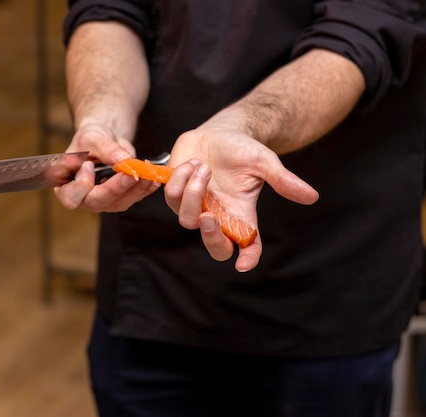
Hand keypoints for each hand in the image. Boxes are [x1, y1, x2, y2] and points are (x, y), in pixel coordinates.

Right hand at [54, 122, 160, 211]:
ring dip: (135, 188)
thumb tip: (123, 160)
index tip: (89, 166)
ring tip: (147, 172)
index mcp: (67, 186)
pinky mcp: (121, 199)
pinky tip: (154, 177)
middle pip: (98, 202)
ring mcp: (104, 201)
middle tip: (130, 173)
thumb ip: (105, 149)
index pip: (70, 197)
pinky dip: (146, 188)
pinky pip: (134, 198)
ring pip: (119, 202)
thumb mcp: (92, 138)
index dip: (80, 186)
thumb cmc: (90, 140)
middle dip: (116, 188)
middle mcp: (84, 199)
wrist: (104, 139)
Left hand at [164, 125, 318, 271]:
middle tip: (210, 216)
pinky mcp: (175, 193)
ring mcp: (196, 207)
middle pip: (215, 247)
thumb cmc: (243, 149)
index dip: (248, 258)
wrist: (219, 132)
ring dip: (193, 191)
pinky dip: (180, 179)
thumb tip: (312, 197)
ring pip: (186, 218)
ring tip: (204, 166)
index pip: (248, 245)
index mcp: (242, 214)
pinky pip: (170, 196)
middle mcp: (218, 215)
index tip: (244, 265)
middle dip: (210, 237)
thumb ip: (284, 180)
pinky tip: (192, 162)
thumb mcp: (264, 162)